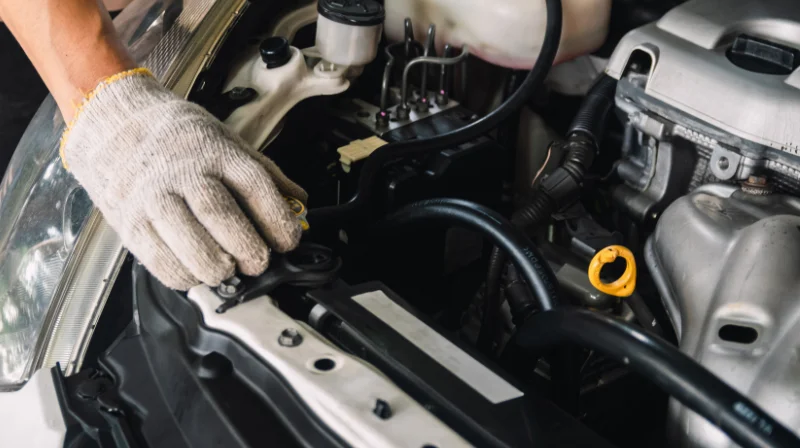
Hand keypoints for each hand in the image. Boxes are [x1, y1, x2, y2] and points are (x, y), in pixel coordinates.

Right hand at [61, 69, 305, 289]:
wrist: (113, 121)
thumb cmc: (177, 136)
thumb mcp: (227, 140)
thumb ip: (265, 173)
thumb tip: (299, 201)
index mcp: (215, 150)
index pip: (254, 186)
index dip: (277, 219)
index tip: (288, 241)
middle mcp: (183, 173)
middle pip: (220, 214)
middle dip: (247, 247)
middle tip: (258, 262)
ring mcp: (152, 197)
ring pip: (188, 240)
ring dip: (216, 266)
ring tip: (228, 271)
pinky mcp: (129, 221)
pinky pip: (157, 259)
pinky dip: (182, 275)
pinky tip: (197, 274)